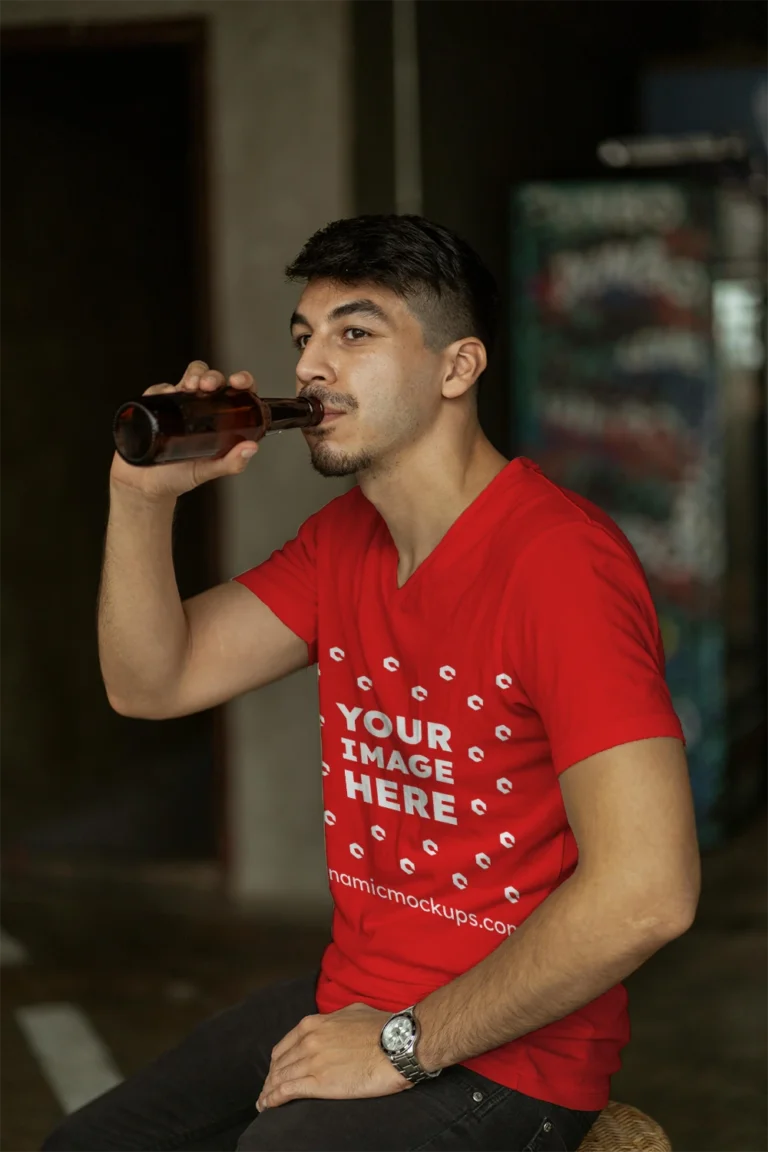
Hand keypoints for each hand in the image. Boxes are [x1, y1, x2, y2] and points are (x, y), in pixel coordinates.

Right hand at [110, 360, 259, 500]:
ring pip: (190, 377)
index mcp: (219, 420)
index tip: (239, 382)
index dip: (242, 381)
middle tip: (209, 386)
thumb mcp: (208, 471)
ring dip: (193, 375)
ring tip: (191, 386)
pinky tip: (167, 395)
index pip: (236, 393)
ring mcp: (179, 405)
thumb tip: (251, 448)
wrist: (144, 485)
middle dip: (212, 376)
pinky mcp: (156, 406)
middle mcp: (201, 409)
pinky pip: (160, 389)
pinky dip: (164, 388)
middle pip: (212, 379)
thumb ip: (231, 463)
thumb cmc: (178, 477)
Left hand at [256, 1003, 410, 1111]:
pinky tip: (267, 1105)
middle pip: (280, 1063)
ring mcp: (312, 1062)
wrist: (397, 1044)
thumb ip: (336, 1019)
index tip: (276, 1071)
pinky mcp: (319, 1083)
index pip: (286, 1045)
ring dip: (268, 1091)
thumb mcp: (353, 1012)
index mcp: (315, 1024)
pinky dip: (273, 1099)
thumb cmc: (382, 1027)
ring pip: (280, 1078)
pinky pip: (287, 1091)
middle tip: (267, 1090)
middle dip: (271, 1078)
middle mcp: (308, 1041)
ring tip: (263, 1102)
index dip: (279, 1061)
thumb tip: (334, 1024)